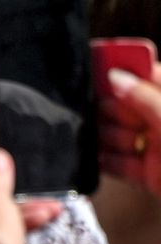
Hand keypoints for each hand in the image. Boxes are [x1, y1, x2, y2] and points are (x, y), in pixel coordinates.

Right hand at [94, 65, 160, 243]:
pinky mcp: (152, 177)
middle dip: (111, 107)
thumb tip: (115, 78)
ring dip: (105, 136)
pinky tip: (92, 157)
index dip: (127, 71)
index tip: (98, 66)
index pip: (152, 76)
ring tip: (91, 135)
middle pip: (131, 106)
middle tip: (95, 108)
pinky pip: (123, 165)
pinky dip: (107, 162)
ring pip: (123, 136)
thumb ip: (147, 99)